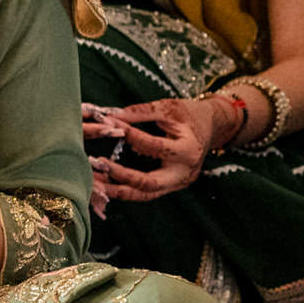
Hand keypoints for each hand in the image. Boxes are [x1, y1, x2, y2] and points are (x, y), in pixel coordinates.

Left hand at [85, 98, 217, 208]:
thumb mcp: (168, 108)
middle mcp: (185, 173)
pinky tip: (103, 185)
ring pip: (143, 195)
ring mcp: (178, 184)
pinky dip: (124, 191)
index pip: (153, 146)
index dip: (129, 135)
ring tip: (91, 181)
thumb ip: (140, 112)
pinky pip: (144, 194)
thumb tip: (109, 115)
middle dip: (120, 176)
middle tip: (95, 164)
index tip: (107, 124)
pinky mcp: (170, 187)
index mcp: (189, 150)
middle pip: (148, 183)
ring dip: (116, 190)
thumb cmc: (188, 114)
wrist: (212, 127)